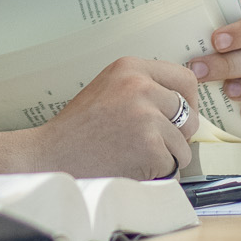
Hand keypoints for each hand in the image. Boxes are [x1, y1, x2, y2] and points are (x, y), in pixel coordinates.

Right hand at [32, 56, 200, 179]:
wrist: (51, 156)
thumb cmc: (78, 129)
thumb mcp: (108, 89)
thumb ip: (142, 87)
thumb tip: (182, 102)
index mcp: (130, 67)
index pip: (184, 79)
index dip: (188, 102)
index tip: (180, 115)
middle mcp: (140, 86)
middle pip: (189, 114)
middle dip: (178, 135)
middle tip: (154, 143)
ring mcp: (146, 116)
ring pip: (183, 144)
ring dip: (166, 156)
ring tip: (134, 155)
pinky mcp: (149, 145)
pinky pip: (172, 164)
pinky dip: (157, 172)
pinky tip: (131, 166)